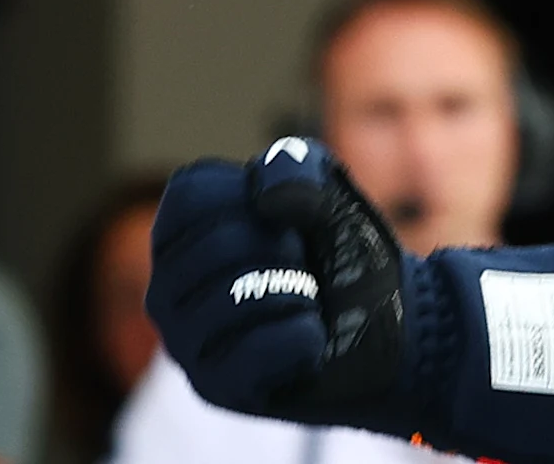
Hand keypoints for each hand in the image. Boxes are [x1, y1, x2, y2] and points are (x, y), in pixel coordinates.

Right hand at [150, 139, 412, 421]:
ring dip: (299, 292)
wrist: (389, 319)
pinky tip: (311, 338)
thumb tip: (268, 203)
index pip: (191, 195)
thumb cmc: (339, 249)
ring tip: (307, 302)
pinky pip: (258, 350)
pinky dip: (305, 336)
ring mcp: (183, 343)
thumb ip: (293, 165)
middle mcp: (164, 290)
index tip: (284, 216)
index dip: (254, 195)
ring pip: (237, 298)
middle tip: (305, 266)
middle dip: (287, 248)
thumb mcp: (325, 186)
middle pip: (219, 245)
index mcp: (177, 234)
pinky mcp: (214, 388)